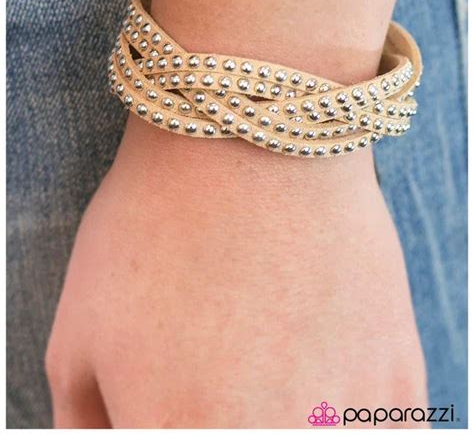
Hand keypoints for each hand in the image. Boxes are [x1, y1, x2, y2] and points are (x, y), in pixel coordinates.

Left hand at [46, 114, 426, 426]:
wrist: (252, 139)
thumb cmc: (154, 225)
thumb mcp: (78, 339)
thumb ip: (86, 432)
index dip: (169, 433)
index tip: (171, 413)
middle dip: (219, 424)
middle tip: (216, 384)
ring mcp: (347, 422)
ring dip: (288, 427)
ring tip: (267, 374)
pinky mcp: (400, 383)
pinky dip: (346, 425)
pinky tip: (318, 384)